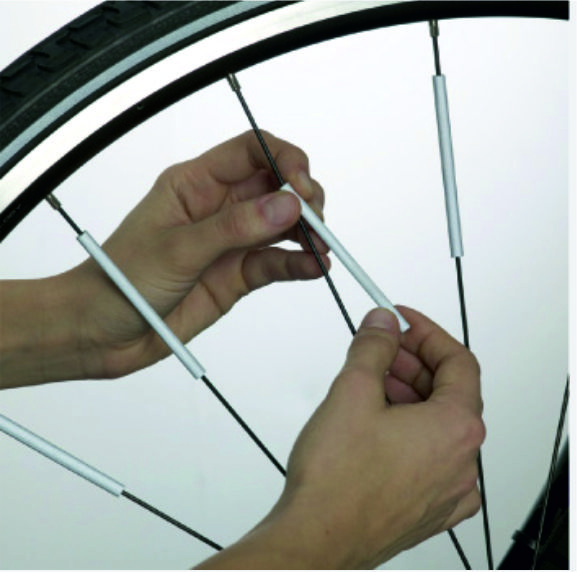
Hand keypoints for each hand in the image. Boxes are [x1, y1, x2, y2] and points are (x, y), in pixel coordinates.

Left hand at [2, 131, 327, 385]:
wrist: (103, 332)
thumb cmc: (121, 280)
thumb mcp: (177, 249)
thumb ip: (234, 227)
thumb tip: (285, 204)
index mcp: (195, 184)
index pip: (251, 151)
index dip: (283, 159)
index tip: (303, 184)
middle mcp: (218, 208)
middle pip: (275, 187)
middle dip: (303, 198)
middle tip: (315, 220)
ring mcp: (231, 243)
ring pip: (282, 225)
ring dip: (307, 232)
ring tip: (320, 248)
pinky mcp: (238, 275)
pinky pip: (275, 263)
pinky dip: (298, 264)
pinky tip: (313, 268)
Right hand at [197, 307, 483, 568]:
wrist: (316, 541)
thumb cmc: (336, 482)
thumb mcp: (352, 391)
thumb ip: (374, 346)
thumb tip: (383, 323)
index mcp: (455, 428)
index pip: (458, 361)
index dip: (427, 332)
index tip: (402, 320)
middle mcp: (463, 462)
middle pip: (448, 392)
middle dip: (412, 363)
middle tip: (380, 349)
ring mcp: (448, 490)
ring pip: (436, 424)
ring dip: (407, 395)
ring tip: (369, 384)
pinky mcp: (428, 507)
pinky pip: (429, 455)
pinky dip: (408, 430)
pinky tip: (375, 425)